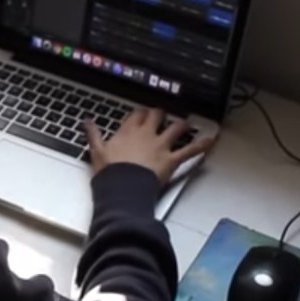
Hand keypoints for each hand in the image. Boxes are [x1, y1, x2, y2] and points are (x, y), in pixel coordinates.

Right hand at [82, 107, 214, 182]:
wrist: (123, 187)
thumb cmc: (110, 172)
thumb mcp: (96, 151)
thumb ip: (93, 135)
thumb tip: (87, 122)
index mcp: (128, 131)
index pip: (137, 115)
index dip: (141, 113)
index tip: (142, 113)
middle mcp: (147, 134)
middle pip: (157, 115)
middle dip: (161, 113)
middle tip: (163, 114)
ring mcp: (161, 146)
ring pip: (176, 128)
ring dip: (182, 125)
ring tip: (186, 123)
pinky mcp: (171, 159)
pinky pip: (190, 150)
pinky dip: (202, 145)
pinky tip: (211, 140)